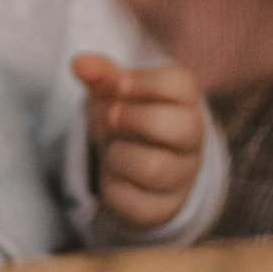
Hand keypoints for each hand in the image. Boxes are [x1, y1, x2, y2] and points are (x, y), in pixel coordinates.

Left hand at [72, 53, 206, 229]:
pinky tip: (115, 175)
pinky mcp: (163, 208)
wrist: (133, 161)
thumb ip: (101, 75)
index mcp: (186, 102)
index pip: (181, 84)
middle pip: (176, 126)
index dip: (143, 81)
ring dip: (118, 154)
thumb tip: (80, 62)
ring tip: (113, 148)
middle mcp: (192, 139)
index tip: (120, 84)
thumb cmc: (127, 116)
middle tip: (112, 117)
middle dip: (132, 118)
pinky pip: (135, 202)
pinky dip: (113, 187)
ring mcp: (182, 176)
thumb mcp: (116, 91)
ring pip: (153, 168)